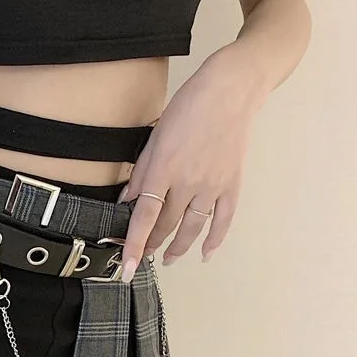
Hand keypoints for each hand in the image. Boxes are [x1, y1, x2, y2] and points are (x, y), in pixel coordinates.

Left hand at [117, 45, 265, 280]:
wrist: (231, 90)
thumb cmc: (189, 107)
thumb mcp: (154, 137)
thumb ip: (141, 173)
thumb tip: (128, 201)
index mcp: (164, 169)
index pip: (145, 217)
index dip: (133, 244)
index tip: (126, 266)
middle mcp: (188, 182)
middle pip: (166, 225)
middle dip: (151, 245)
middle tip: (141, 256)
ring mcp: (212, 186)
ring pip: (192, 228)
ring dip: (177, 247)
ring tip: (167, 258)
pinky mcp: (231, 184)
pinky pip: (222, 220)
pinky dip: (214, 240)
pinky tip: (205, 254)